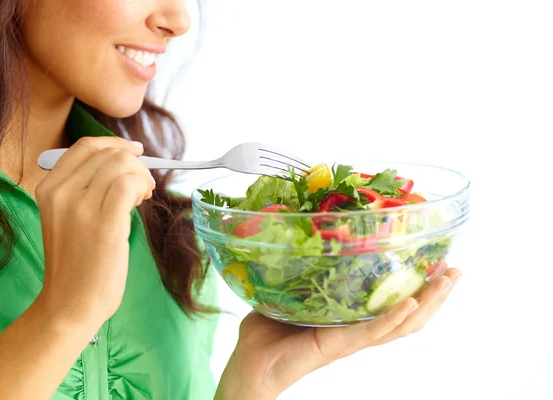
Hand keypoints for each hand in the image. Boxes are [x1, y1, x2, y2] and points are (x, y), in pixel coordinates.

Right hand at [33, 137, 154, 331]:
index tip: (135, 152)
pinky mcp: (103, 223)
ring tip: (141, 198)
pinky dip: (142, 187)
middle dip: (135, 165)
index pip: (86, 146)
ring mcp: (80, 207)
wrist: (70, 304)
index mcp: (49, 188)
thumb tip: (125, 164)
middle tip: (142, 188)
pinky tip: (141, 203)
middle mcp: (61, 192)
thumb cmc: (77, 263)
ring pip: (122, 165)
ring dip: (141, 177)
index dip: (116, 144)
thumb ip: (87, 189)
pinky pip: (129, 184)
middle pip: (109, 153)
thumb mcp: (68, 217)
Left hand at [216, 267, 460, 399]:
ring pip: (400, 325)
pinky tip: (411, 303)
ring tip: (447, 281)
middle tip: (456, 270)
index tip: (438, 263)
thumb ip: (301, 271)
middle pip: (409, 316)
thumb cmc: (268, 333)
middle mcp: (358, 331)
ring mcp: (350, 340)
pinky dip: (392, 319)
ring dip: (427, 304)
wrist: (250, 365)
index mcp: (351, 318)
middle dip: (436, 295)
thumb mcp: (291, 294)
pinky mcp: (337, 346)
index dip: (419, 288)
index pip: (394, 304)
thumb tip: (302, 238)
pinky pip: (370, 333)